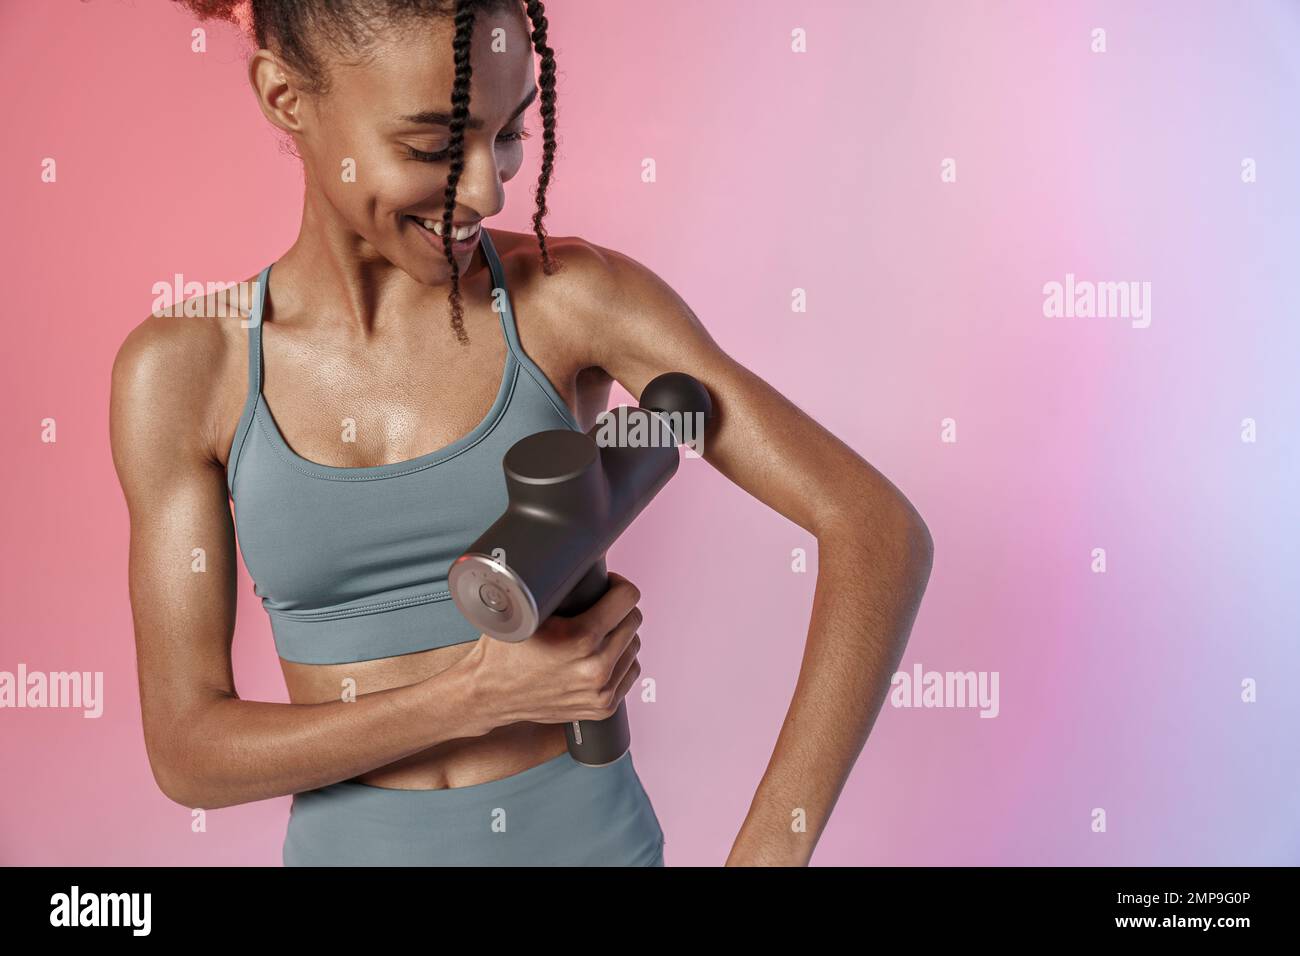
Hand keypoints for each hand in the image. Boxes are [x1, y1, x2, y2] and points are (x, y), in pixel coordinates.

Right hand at [459, 571, 642, 731]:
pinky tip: (600, 653)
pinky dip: (620, 660)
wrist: (488, 695)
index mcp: (581, 639)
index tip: (607, 585)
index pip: (628, 598)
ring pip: (634, 647)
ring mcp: (601, 691)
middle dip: (619, 609)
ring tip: (598, 630)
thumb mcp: (523, 610)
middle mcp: (596, 668)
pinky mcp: (602, 707)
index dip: (618, 585)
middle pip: (634, 621)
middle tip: (600, 606)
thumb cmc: (502, 651)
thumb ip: (549, 586)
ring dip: (621, 635)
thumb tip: (569, 555)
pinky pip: (629, 672)